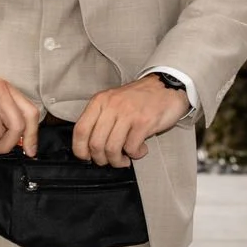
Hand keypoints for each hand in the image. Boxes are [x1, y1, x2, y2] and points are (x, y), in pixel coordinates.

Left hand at [72, 74, 189, 167]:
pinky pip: (132, 148)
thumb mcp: (113, 102)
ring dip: (118, 161)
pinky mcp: (144, 122)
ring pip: (112, 149)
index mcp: (100, 101)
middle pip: (95, 144)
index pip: (80, 130)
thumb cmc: (139, 98)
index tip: (87, 157)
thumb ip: (100, 119)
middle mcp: (111, 106)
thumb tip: (89, 147)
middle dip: (101, 159)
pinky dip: (135, 154)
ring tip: (125, 159)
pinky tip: (140, 149)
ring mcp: (128, 113)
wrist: (166, 85)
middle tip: (110, 160)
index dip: (80, 149)